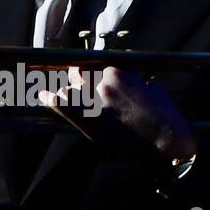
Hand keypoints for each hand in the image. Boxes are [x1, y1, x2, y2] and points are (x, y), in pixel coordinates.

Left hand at [39, 64, 196, 162]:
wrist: (167, 143)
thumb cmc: (165, 117)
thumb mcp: (154, 90)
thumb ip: (138, 80)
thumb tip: (136, 79)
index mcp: (117, 73)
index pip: (95, 65)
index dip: (92, 71)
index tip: (90, 75)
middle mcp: (101, 84)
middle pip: (79, 75)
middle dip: (81, 80)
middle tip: (83, 87)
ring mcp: (93, 104)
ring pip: (70, 90)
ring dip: (71, 93)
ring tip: (69, 97)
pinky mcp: (90, 123)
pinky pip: (62, 105)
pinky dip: (51, 100)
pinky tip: (43, 95)